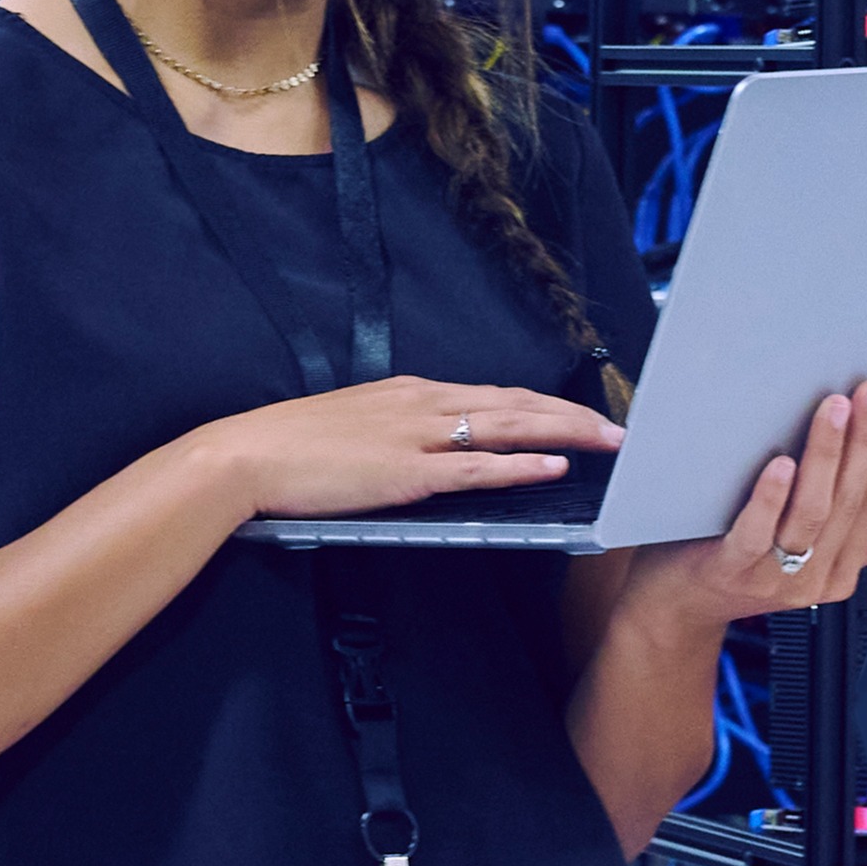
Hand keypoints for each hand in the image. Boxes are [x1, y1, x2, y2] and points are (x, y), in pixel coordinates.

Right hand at [183, 377, 621, 520]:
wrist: (245, 455)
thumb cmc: (292, 447)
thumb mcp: (354, 424)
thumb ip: (396, 429)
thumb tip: (428, 442)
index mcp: (412, 392)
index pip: (496, 394)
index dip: (544, 404)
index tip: (579, 414)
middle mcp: (424, 403)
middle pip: (517, 403)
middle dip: (573, 415)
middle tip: (621, 429)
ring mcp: (418, 436)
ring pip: (509, 427)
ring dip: (565, 433)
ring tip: (609, 442)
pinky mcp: (409, 472)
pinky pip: (478, 467)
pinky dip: (521, 464)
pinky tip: (556, 465)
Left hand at [623, 382, 866, 628]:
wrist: (675, 606)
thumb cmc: (736, 569)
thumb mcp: (811, 560)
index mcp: (839, 572)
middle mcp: (811, 578)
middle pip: (848, 502)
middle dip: (864, 442)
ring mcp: (771, 576)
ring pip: (811, 511)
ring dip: (827, 455)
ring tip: (834, 410)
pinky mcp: (731, 568)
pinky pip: (757, 531)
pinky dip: (772, 496)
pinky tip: (781, 463)